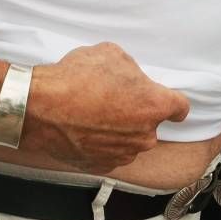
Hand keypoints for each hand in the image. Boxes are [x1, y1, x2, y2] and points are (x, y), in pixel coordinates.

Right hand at [20, 43, 187, 175]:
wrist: (40, 108)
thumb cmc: (76, 78)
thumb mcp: (110, 53)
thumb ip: (131, 68)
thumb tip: (130, 77)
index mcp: (154, 106)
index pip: (181, 108)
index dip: (173, 102)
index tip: (165, 101)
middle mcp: (144, 135)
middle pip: (151, 124)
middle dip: (138, 113)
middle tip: (113, 99)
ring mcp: (123, 154)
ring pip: (130, 140)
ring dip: (119, 130)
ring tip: (94, 114)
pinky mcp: (102, 166)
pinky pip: (110, 153)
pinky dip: (102, 144)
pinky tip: (84, 129)